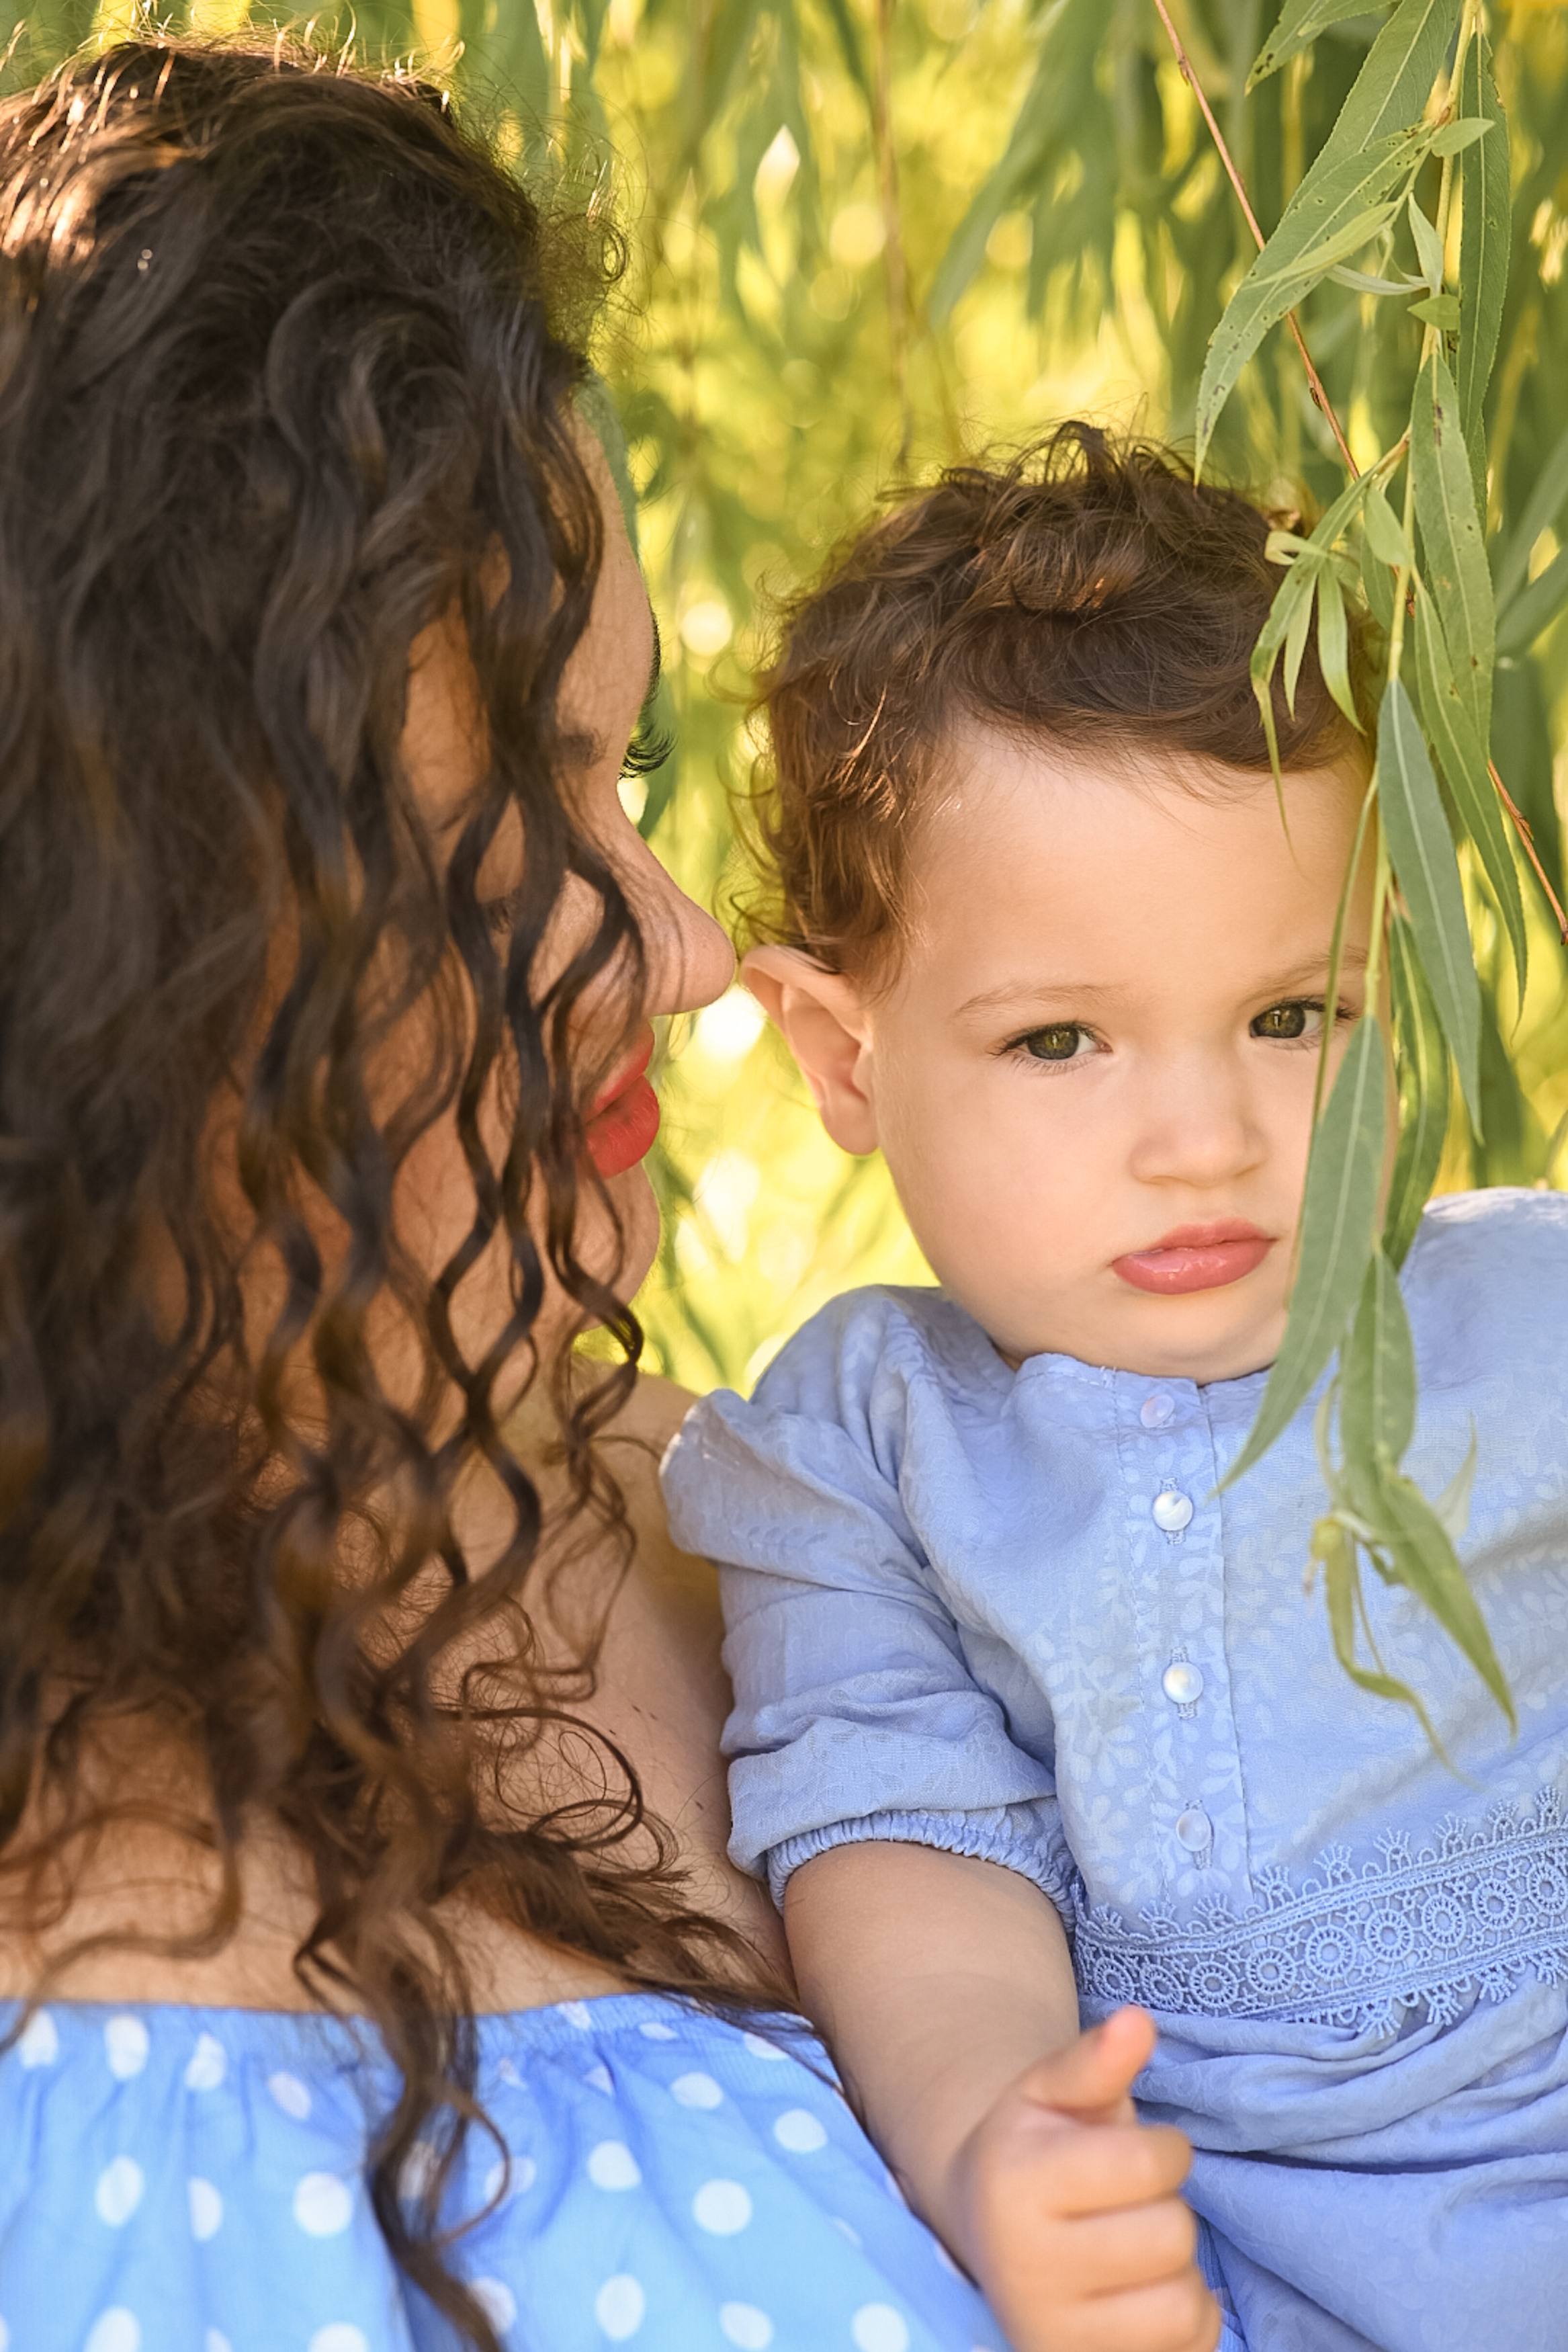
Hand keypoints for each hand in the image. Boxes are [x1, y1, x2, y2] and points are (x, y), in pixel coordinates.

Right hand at [944, 2005, 1220, 2351]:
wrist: (987, 2236)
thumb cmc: (1033, 2152)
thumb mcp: (1050, 2093)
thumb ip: (1097, 2060)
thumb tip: (1138, 2022)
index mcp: (1013, 2183)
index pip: (1149, 2165)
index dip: (1165, 2149)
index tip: (1140, 2151)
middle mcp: (1025, 2268)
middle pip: (1170, 2236)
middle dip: (1168, 2209)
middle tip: (1132, 2204)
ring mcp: (1054, 2334)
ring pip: (1182, 2305)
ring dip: (1178, 2270)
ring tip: (1137, 2250)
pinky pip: (1186, 2349)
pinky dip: (1185, 2319)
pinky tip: (1142, 2294)